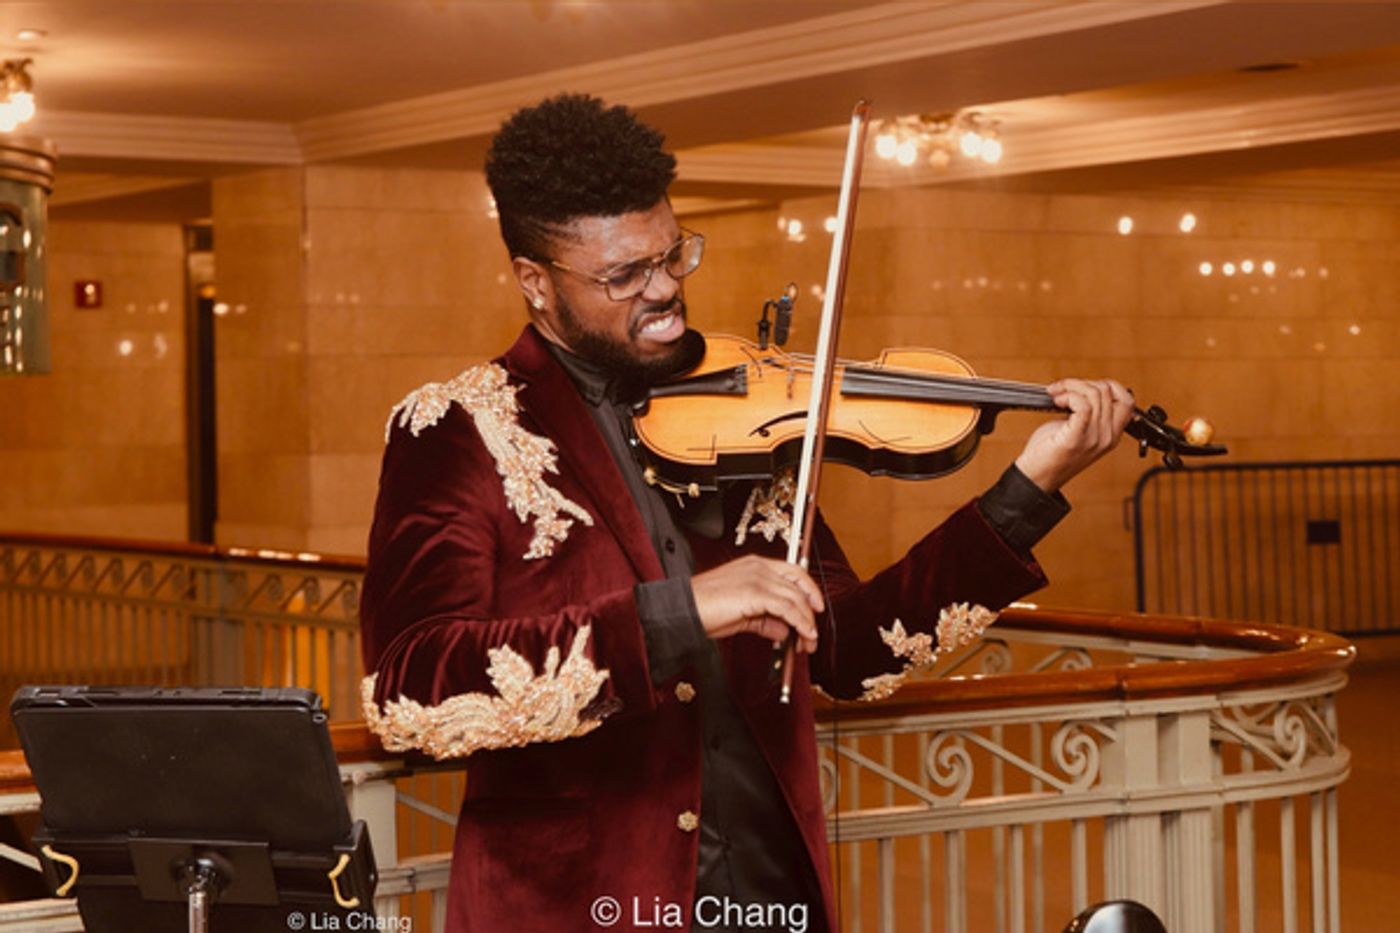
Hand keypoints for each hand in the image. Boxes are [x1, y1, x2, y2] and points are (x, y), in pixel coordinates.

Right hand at [689, 555, 823, 652]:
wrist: (683, 610)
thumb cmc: (704, 610)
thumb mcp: (741, 615)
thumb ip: (765, 620)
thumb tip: (784, 631)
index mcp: (755, 565)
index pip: (793, 572)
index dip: (809, 591)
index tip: (816, 610)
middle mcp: (759, 567)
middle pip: (799, 586)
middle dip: (811, 613)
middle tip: (812, 636)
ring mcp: (758, 577)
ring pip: (796, 598)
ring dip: (807, 623)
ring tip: (808, 643)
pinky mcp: (756, 592)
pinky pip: (788, 608)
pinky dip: (800, 623)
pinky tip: (802, 636)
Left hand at [1015, 378, 1134, 492]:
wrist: (1036, 478)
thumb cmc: (1051, 453)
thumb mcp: (1078, 430)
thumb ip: (1089, 413)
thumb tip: (1085, 387)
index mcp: (1111, 435)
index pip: (1127, 401)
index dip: (1108, 386)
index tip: (1085, 386)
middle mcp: (1107, 437)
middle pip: (1108, 392)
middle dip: (1082, 383)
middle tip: (1062, 389)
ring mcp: (1094, 439)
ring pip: (1095, 394)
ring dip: (1071, 387)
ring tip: (1057, 395)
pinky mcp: (1076, 439)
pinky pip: (1083, 406)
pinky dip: (1069, 396)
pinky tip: (1057, 401)